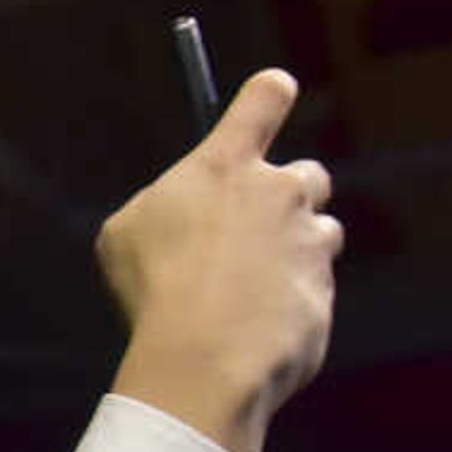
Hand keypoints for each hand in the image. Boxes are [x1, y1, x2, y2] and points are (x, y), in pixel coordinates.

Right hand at [95, 67, 340, 451]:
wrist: (205, 358)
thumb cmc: (156, 288)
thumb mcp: (127, 233)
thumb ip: (161, 207)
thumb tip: (174, 213)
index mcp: (227, 166)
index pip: (264, 99)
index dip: (269, 93)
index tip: (275, 93)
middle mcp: (280, 193)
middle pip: (308, 173)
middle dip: (288, 196)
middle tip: (254, 229)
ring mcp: (309, 243)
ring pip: (321, 232)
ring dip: (297, 249)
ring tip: (252, 286)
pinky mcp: (324, 293)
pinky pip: (314, 287)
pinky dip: (292, 301)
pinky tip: (255, 325)